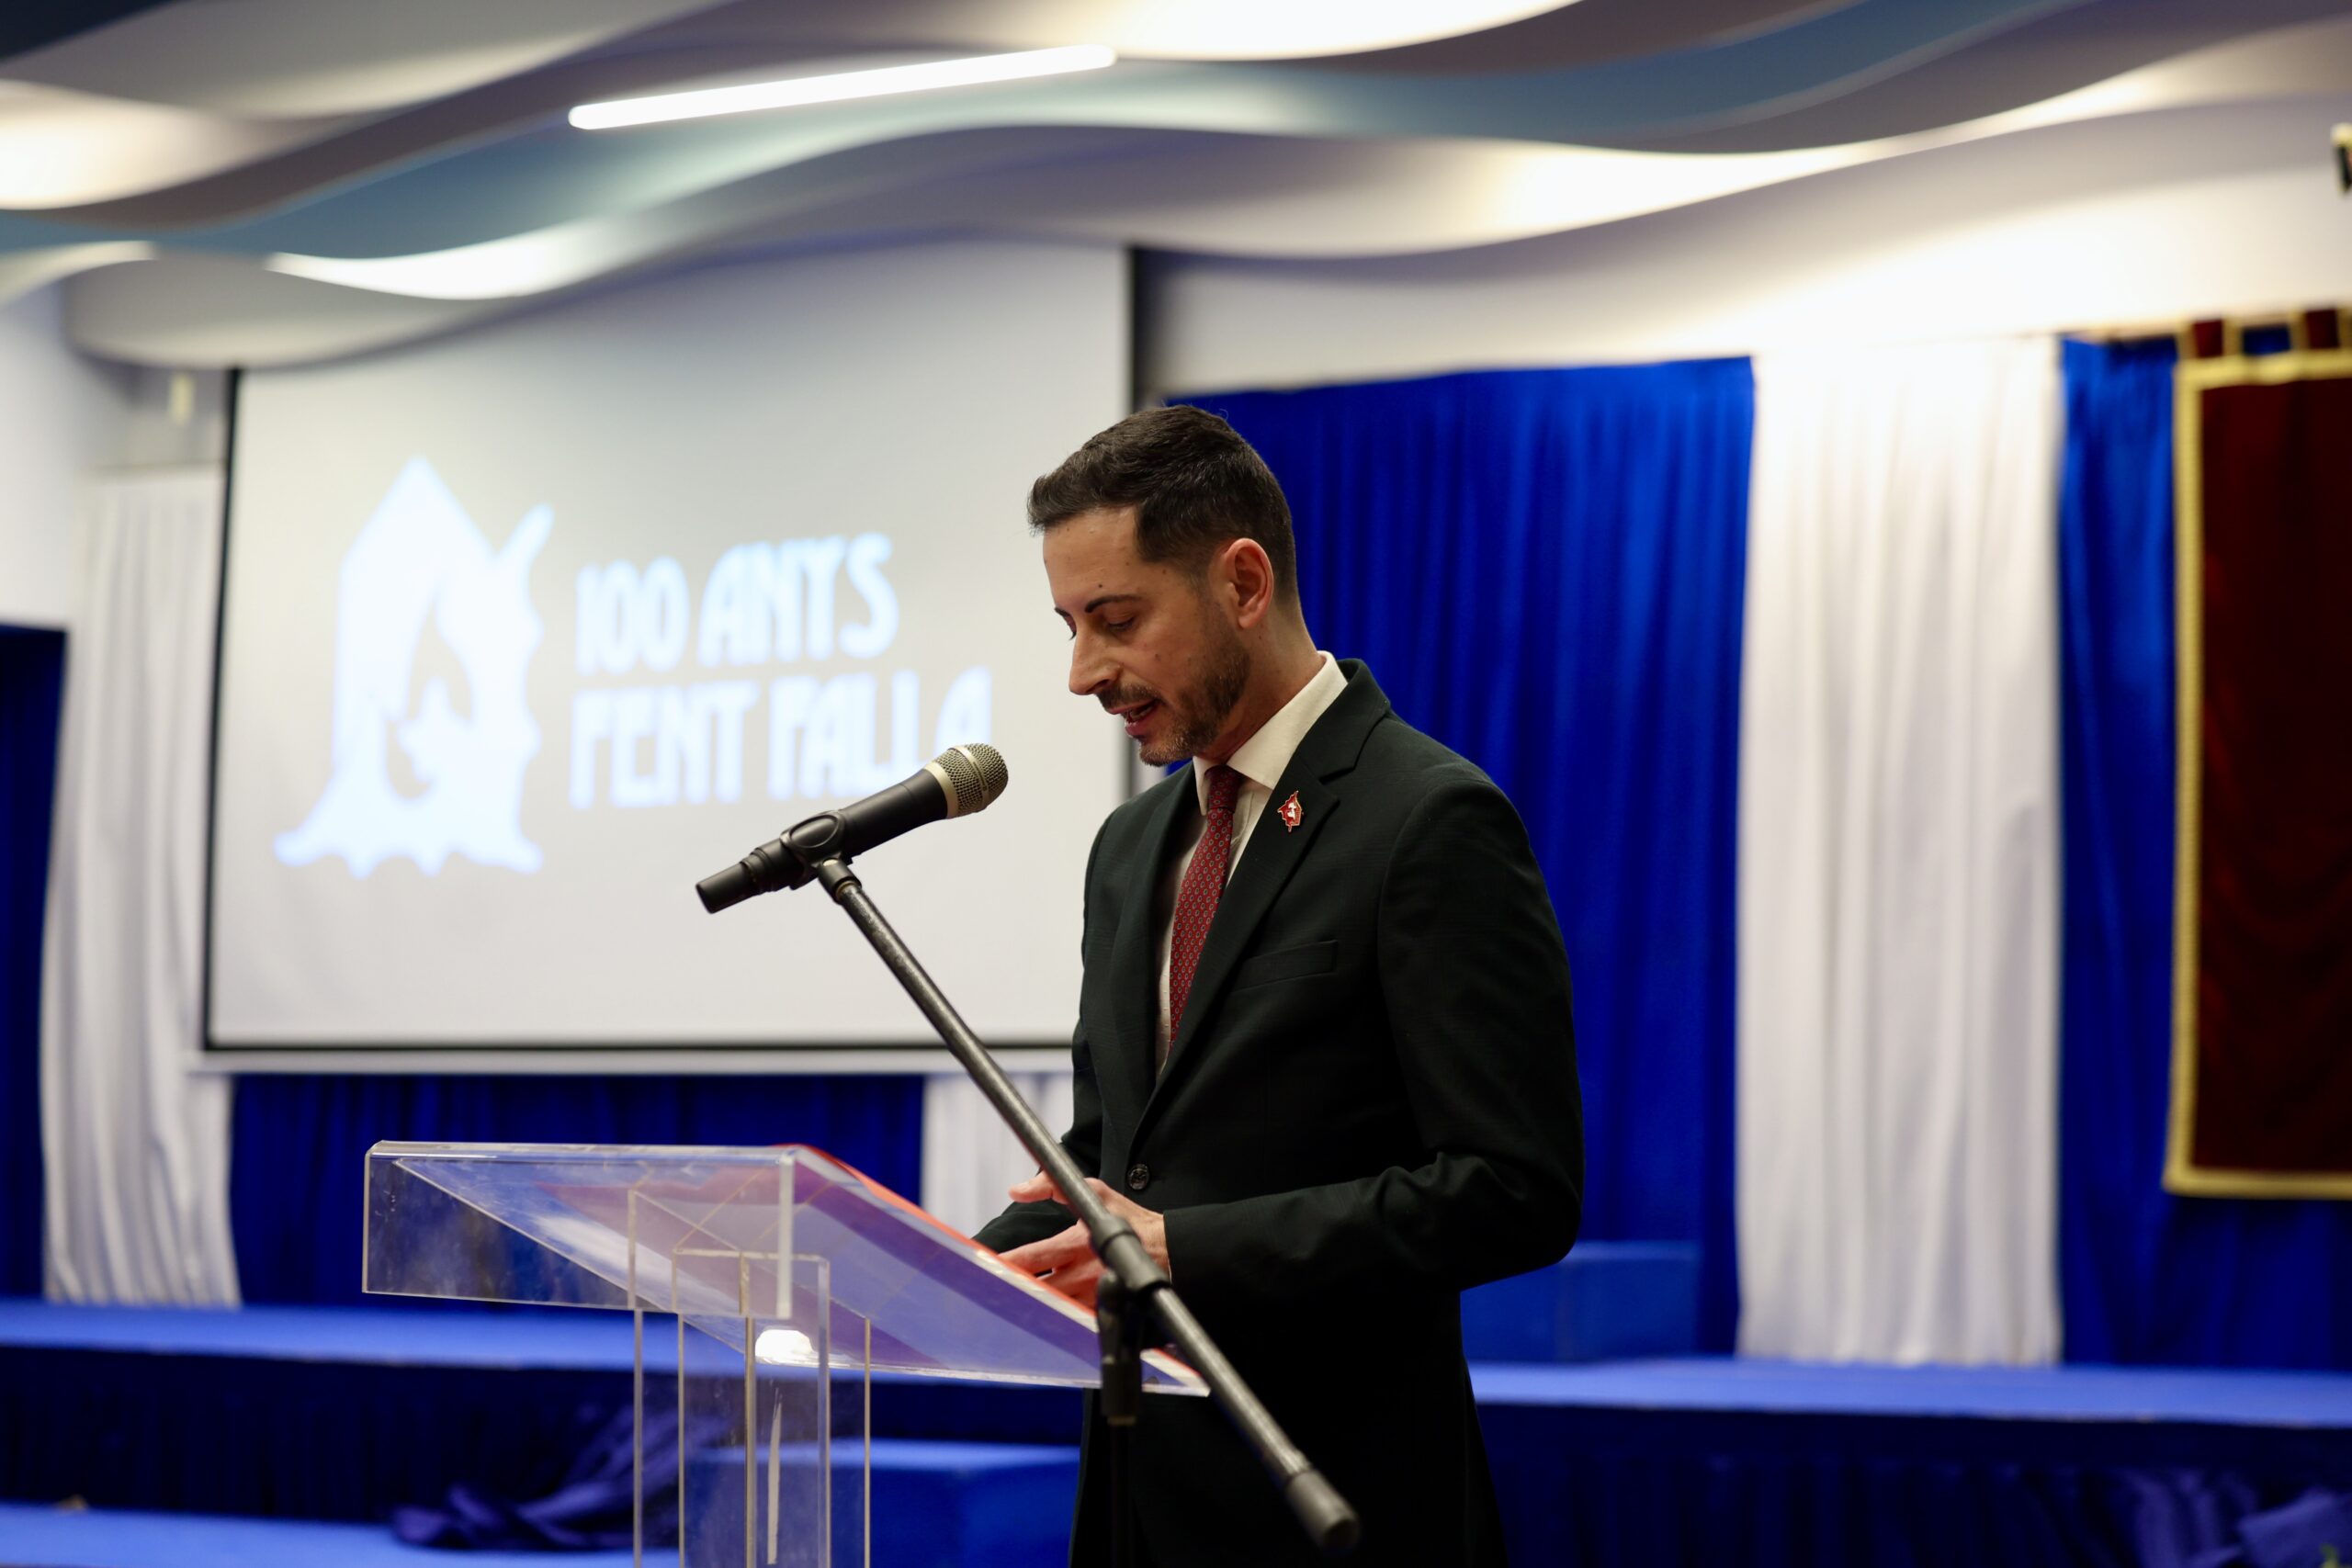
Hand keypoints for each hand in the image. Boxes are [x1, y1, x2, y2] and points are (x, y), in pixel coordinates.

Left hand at [996, 1172, 1167, 1309]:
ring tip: (1006, 1306)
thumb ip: (1052, 1186)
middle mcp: (1081, 1274)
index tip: (987, 1265)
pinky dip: (1055, 1318)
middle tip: (989, 1290)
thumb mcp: (1095, 1192)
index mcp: (1075, 1244)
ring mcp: (1090, 1297)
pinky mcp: (1101, 1311)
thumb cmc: (1131, 1222)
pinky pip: (1071, 1319)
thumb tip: (1017, 1189)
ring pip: (1051, 1307)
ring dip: (1030, 1305)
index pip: (1032, 1257)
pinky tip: (1039, 1319)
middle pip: (1036, 1287)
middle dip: (1012, 1288)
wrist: (1169, 1252)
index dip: (1006, 1263)